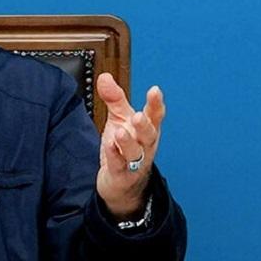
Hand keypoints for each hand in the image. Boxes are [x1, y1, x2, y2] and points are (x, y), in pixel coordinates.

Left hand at [95, 72, 165, 218]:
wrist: (121, 184)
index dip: (156, 104)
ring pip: (135, 153)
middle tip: (138, 116)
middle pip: (149, 135)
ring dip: (128, 142)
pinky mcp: (121, 175)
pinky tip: (109, 147)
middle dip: (145, 125)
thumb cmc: (123, 148)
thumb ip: (114, 99)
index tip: (155, 90)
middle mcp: (144, 146)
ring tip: (120, 132)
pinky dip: (114, 156)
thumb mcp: (119, 120)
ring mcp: (134, 163)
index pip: (155, 116)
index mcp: (146, 130)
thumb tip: (104, 77)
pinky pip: (118, 166)